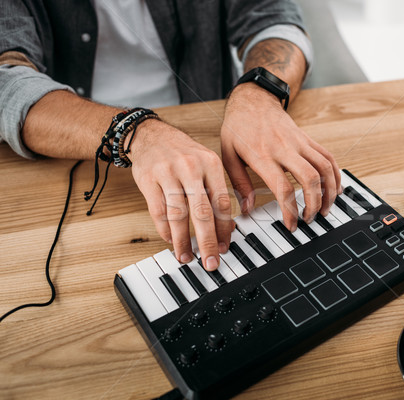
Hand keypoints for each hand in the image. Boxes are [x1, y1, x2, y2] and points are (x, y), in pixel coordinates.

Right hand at [127, 119, 232, 270]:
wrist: (150, 134)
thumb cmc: (182, 153)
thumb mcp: (206, 163)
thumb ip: (216, 191)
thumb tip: (227, 227)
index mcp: (211, 163)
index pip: (221, 202)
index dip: (224, 228)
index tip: (224, 247)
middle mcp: (191, 167)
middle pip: (202, 211)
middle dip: (207, 240)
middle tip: (210, 260)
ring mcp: (168, 173)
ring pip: (178, 214)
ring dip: (182, 239)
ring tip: (185, 255)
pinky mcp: (148, 179)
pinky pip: (158, 211)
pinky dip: (164, 229)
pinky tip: (170, 239)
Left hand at [221, 83, 340, 230]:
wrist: (253, 99)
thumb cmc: (238, 128)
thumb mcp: (228, 155)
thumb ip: (239, 184)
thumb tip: (248, 209)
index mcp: (263, 156)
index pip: (283, 188)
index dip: (290, 211)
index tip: (291, 225)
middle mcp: (284, 148)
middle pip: (310, 178)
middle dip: (315, 203)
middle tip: (310, 219)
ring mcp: (299, 142)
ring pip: (325, 167)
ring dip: (330, 191)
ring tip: (325, 209)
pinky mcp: (307, 139)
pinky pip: (328, 157)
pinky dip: (335, 175)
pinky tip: (335, 189)